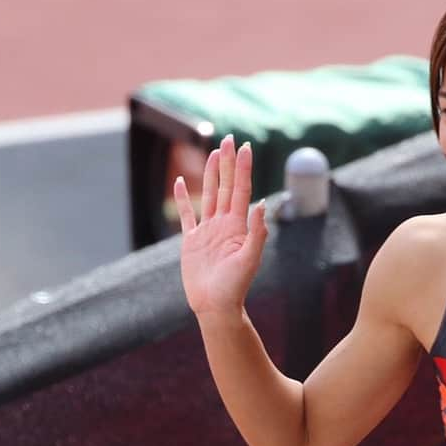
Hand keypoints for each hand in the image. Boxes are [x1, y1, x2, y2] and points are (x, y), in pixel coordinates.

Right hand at [174, 134, 267, 317]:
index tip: (244, 147)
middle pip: (226, 186)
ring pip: (209, 195)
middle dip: (227, 162)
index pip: (242, 190)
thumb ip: (256, 232)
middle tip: (229, 139)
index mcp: (238, 226)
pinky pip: (187, 215)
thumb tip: (262, 204)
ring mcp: (207, 231)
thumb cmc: (235, 287)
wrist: (216, 306)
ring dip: (211, 174)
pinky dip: (184, 199)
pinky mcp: (192, 241)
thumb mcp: (250, 259)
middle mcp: (224, 224)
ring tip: (213, 153)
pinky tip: (182, 182)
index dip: (243, 168)